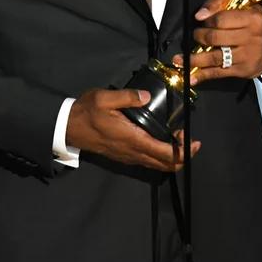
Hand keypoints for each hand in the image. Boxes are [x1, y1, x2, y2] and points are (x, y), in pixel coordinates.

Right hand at [66, 88, 199, 170]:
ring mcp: (128, 156)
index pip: (164, 153)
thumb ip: (127, 97)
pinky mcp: (124, 156)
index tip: (194, 142)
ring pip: (156, 165)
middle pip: (164, 165)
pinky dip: (161, 156)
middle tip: (191, 142)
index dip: (183, 152)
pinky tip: (163, 142)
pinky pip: (147, 161)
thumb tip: (146, 96)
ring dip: (172, 157)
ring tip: (180, 140)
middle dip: (183, 157)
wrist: (67, 127)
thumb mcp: (104, 99)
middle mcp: (133, 152)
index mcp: (132, 139)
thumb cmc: (86, 112)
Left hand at [175, 0, 261, 84]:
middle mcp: (251, 38)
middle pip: (216, 38)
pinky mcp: (243, 70)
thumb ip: (220, 2)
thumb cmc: (254, 22)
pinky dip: (203, 76)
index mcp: (252, 19)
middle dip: (199, 37)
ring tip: (180, 59)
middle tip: (196, 36)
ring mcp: (247, 56)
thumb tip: (199, 15)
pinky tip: (191, 77)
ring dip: (194, 59)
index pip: (221, 19)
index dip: (207, 20)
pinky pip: (219, 73)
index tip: (202, 21)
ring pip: (215, 57)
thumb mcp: (244, 4)